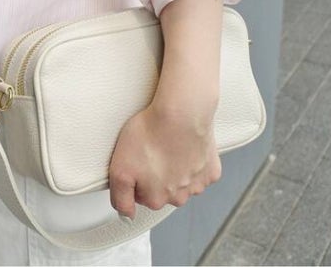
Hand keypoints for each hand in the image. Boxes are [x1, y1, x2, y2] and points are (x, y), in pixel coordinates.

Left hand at [108, 97, 221, 218]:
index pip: (141, 194)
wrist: (181, 113)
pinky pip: (200, 170)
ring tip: (169, 144)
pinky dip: (194, 159)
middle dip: (157, 172)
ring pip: (182, 181)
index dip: (136, 174)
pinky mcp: (211, 171)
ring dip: (176, 167)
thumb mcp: (119, 168)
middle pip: (163, 190)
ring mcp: (197, 185)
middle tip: (152, 149)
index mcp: (155, 199)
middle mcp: (178, 198)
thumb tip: (127, 216)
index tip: (138, 158)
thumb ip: (121, 198)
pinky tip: (186, 145)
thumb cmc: (149, 135)